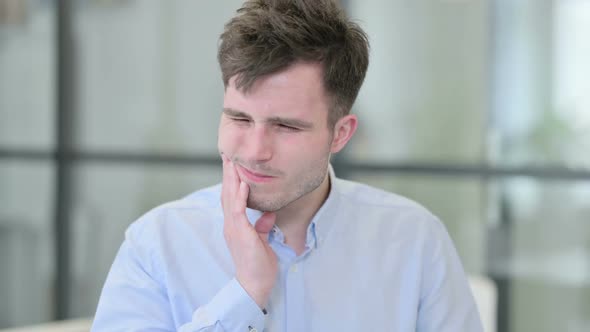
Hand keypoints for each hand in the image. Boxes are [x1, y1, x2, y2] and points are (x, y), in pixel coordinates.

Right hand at [221, 154, 277, 308]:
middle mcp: (231, 224)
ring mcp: (233, 228)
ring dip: (231, 179)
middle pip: (227, 193)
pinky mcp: (240, 234)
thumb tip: (268, 214)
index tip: (232, 164)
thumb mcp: (262, 240)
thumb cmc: (258, 265)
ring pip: (230, 198)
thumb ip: (262, 226)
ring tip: (232, 161)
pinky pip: (238, 211)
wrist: (254, 284)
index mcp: (235, 225)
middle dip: (227, 173)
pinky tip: (242, 183)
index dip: (231, 180)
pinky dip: (240, 196)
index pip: (231, 197)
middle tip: (228, 153)